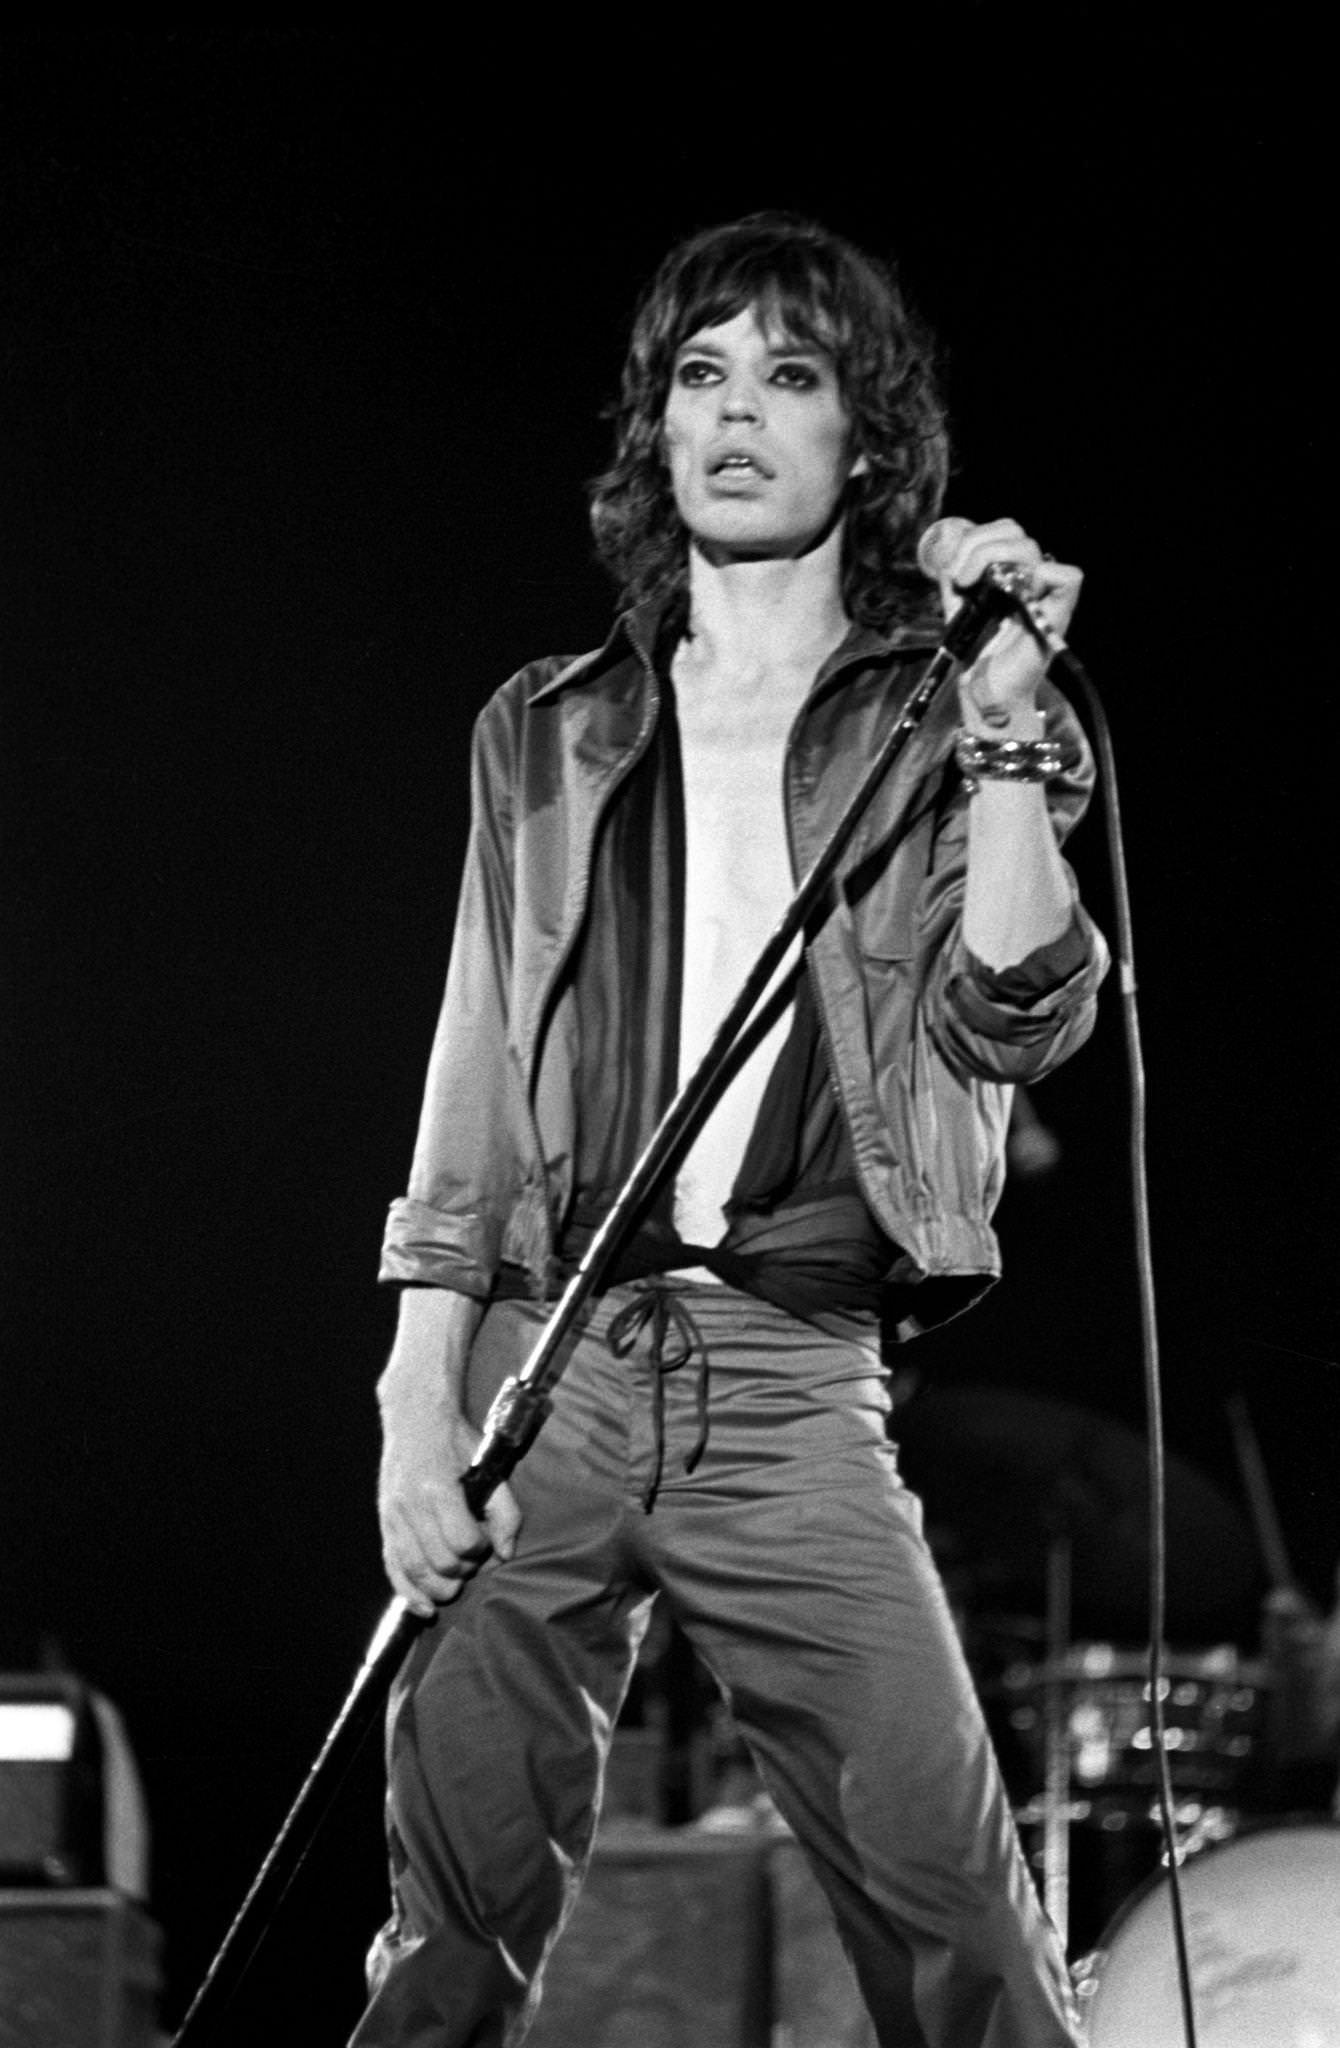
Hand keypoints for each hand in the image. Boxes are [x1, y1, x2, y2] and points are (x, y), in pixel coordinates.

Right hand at [378, 1407, 522, 1618]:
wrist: (415, 1419)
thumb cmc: (456, 1441)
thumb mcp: (488, 1467)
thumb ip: (504, 1511)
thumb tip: (507, 1553)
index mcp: (438, 1489)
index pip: (464, 1542)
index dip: (481, 1547)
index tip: (485, 1537)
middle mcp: (411, 1505)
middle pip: (442, 1562)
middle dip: (464, 1568)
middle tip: (472, 1555)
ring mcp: (394, 1516)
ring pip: (417, 1572)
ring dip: (441, 1587)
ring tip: (456, 1583)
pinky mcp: (384, 1524)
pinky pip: (393, 1568)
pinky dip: (408, 1593)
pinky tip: (424, 1608)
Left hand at [934, 516, 1082, 729]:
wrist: (982, 688)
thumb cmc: (976, 650)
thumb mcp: (958, 604)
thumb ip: (954, 575)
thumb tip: (948, 551)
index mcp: (1011, 571)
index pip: (1004, 529)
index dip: (975, 538)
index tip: (953, 570)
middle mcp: (1030, 578)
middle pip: (1015, 531)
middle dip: (977, 545)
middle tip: (960, 577)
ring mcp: (1044, 594)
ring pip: (1030, 548)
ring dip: (992, 556)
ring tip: (970, 584)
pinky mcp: (1056, 616)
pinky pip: (1069, 578)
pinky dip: (1044, 575)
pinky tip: (1016, 593)